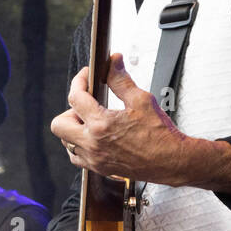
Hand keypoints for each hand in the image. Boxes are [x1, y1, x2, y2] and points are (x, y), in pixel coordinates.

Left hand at [50, 53, 187, 183]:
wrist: (172, 161)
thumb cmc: (160, 134)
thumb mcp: (141, 100)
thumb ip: (121, 80)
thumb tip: (113, 62)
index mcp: (101, 124)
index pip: (75, 97)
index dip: (79, 81)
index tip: (86, 77)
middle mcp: (93, 144)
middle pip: (59, 124)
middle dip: (69, 110)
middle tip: (85, 105)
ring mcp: (94, 159)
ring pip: (66, 142)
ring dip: (74, 129)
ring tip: (92, 122)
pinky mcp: (99, 169)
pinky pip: (77, 157)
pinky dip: (80, 146)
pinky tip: (95, 138)